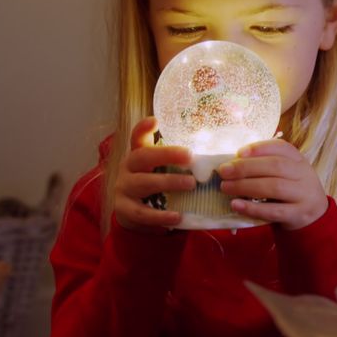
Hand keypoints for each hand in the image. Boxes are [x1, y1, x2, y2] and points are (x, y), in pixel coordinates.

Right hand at [113, 117, 196, 232]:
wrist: (132, 214)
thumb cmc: (154, 186)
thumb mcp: (160, 170)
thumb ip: (177, 163)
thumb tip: (213, 160)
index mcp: (138, 155)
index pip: (137, 137)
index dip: (143, 128)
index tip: (155, 120)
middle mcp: (127, 168)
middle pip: (142, 156)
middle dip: (166, 154)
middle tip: (190, 156)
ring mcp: (123, 188)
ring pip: (143, 183)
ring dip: (168, 182)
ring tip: (191, 184)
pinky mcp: (124, 210)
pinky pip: (142, 213)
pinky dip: (161, 216)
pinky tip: (178, 216)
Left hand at [218, 139, 328, 230]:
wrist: (314, 215)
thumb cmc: (290, 190)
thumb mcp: (285, 173)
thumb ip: (264, 166)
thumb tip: (232, 163)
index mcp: (298, 160)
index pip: (281, 148)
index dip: (259, 148)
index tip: (239, 152)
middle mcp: (304, 174)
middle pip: (275, 166)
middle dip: (246, 167)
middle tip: (224, 171)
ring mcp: (303, 195)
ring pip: (274, 187)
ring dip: (246, 186)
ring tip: (226, 187)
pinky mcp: (298, 214)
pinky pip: (274, 211)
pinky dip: (253, 208)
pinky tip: (236, 205)